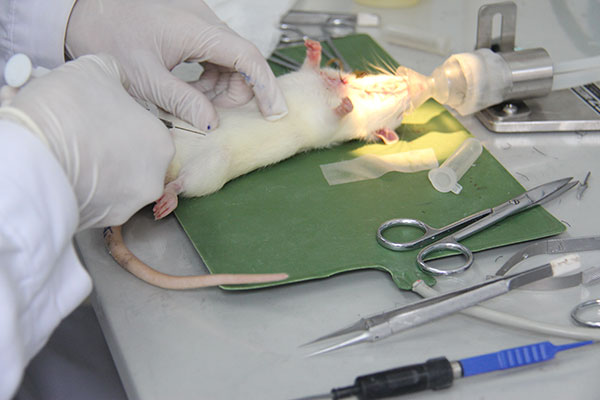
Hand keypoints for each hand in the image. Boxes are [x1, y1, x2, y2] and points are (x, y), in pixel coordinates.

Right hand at [7, 54, 173, 228]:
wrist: (34, 156)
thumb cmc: (67, 112)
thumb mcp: (96, 69)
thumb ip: (115, 74)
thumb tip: (116, 78)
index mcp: (160, 142)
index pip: (142, 127)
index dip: (115, 117)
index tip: (94, 113)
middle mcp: (154, 178)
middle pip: (130, 155)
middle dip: (105, 142)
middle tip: (77, 127)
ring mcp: (130, 203)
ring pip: (113, 178)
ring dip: (92, 161)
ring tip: (64, 144)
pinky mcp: (103, 220)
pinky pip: (95, 198)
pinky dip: (80, 183)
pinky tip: (61, 165)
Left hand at [65, 0, 287, 131]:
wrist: (87, 12)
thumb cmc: (110, 37)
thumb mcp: (144, 76)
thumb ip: (181, 102)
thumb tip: (213, 125)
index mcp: (197, 29)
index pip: (247, 57)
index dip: (266, 87)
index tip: (275, 113)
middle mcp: (206, 22)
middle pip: (242, 63)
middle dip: (235, 94)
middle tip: (208, 116)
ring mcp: (201, 24)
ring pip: (231, 63)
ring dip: (221, 89)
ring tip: (191, 105)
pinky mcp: (194, 30)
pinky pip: (216, 59)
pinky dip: (210, 80)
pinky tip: (189, 92)